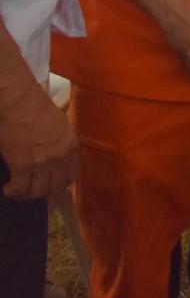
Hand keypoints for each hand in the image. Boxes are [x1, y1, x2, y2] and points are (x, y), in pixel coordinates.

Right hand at [0, 79, 77, 199]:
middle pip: (55, 187)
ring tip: (19, 191)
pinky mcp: (23, 165)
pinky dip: (14, 192)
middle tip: (32, 191)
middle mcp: (60, 157)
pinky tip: (9, 189)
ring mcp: (42, 163)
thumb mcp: (60, 124)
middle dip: (43, 192)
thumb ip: (61, 141)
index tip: (51, 185)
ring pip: (38, 191)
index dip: (60, 184)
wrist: (20, 102)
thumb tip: (56, 152)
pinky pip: (20, 188)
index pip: (71, 175)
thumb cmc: (37, 107)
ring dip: (27, 195)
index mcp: (71, 146)